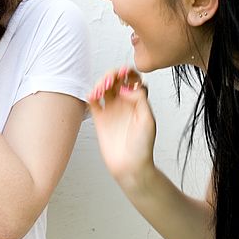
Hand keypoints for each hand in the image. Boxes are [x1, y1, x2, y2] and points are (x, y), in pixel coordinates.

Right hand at [88, 66, 156, 184]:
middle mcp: (124, 104)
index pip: (133, 79)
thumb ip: (139, 99)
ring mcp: (111, 110)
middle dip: (112, 75)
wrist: (130, 166)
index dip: (128, 73)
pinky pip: (93, 102)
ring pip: (103, 88)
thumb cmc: (142, 146)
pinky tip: (92, 97)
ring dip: (100, 83)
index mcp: (138, 101)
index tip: (125, 73)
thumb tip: (126, 87)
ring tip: (100, 89)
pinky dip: (90, 96)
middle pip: (116, 80)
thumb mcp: (148, 119)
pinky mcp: (99, 119)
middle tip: (109, 80)